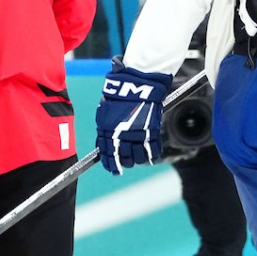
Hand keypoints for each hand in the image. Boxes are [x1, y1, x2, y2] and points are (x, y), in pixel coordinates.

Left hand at [95, 58, 171, 173]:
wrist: (135, 86)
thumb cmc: (118, 97)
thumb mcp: (104, 112)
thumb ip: (104, 129)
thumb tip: (103, 143)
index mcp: (107, 131)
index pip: (107, 154)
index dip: (110, 164)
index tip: (113, 169)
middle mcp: (121, 136)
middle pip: (123, 158)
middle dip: (124, 163)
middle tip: (126, 163)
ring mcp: (137, 135)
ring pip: (138, 158)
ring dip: (137, 160)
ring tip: (137, 159)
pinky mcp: (152, 132)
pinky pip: (153, 151)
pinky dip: (152, 156)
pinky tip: (150, 157)